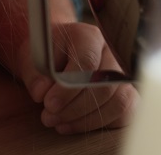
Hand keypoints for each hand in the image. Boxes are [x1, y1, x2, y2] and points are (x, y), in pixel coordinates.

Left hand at [15, 21, 137, 133]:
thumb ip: (36, 75)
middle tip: (50, 117)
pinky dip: (101, 124)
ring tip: (60, 123)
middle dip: (75, 108)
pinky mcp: (127, 93)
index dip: (68, 88)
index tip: (48, 104)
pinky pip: (126, 113)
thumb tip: (42, 93)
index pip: (87, 62)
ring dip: (86, 120)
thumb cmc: (47, 57)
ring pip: (118, 102)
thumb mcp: (33, 60)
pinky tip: (76, 125)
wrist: (57, 57)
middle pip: (105, 86)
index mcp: (87, 36)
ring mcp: (122, 74)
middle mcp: (110, 52)